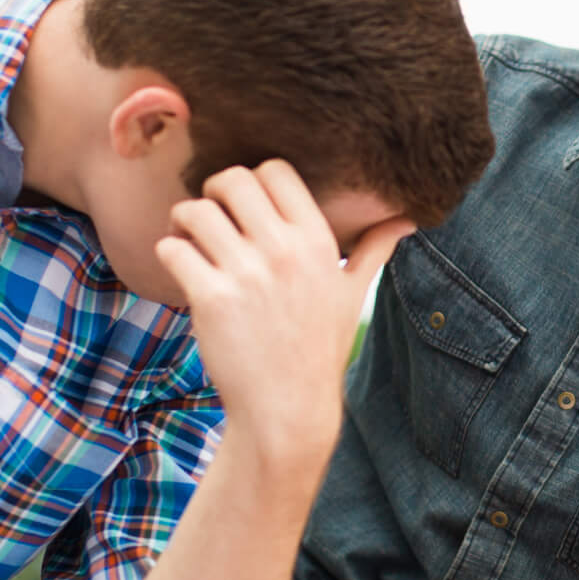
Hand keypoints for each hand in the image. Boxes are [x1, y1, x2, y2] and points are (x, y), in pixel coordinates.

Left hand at [156, 161, 411, 479]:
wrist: (289, 408)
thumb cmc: (319, 348)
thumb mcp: (352, 294)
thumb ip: (376, 248)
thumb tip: (409, 218)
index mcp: (317, 241)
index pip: (276, 171)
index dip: (254, 178)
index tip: (246, 203)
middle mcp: (284, 250)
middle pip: (232, 180)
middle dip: (212, 191)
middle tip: (211, 215)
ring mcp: (246, 274)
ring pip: (196, 211)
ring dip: (184, 220)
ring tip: (189, 239)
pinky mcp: (211, 299)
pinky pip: (173, 249)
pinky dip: (169, 253)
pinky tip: (182, 270)